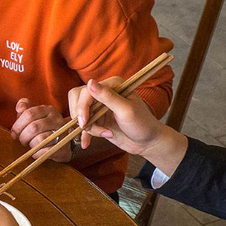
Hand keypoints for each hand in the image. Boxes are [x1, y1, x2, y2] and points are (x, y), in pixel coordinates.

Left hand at [10, 100, 71, 161]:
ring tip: (31, 144)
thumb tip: (19, 108)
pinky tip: (36, 151)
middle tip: (22, 140)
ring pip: (40, 139)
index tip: (14, 133)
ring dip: (31, 144)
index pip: (29, 114)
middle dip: (23, 136)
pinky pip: (45, 151)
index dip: (18, 125)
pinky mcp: (62, 147)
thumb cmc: (44, 127)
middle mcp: (56, 119)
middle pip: (33, 127)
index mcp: (48, 110)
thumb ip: (25, 108)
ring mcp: (61, 133)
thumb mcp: (35, 115)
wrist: (64, 141)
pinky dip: (36, 153)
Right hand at [67, 77, 186, 172]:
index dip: (82, 106)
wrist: (147, 142)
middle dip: (81, 115)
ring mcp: (99, 106)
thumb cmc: (142, 124)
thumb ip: (108, 97)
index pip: (87, 91)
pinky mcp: (97, 119)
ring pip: (79, 113)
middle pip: (78, 98)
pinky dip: (84, 134)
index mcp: (113, 85)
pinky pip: (83, 124)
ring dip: (88, 127)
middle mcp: (104, 92)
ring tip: (104, 134)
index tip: (84, 122)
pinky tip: (86, 143)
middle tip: (86, 128)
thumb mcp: (126, 110)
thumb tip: (90, 82)